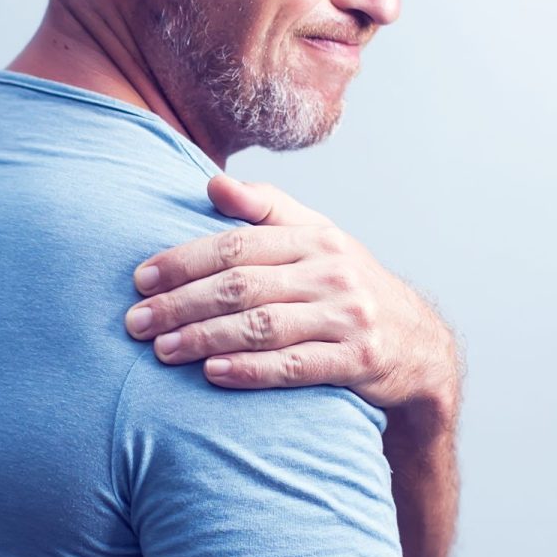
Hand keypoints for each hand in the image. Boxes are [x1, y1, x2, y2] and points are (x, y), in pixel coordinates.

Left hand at [125, 175, 458, 410]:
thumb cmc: (347, 287)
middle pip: (243, 284)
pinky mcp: (359, 360)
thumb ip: (266, 210)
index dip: (185, 261)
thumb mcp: (317, 239)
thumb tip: (212, 182)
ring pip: (263, 325)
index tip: (141, 279)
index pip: (238, 243)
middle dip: (182, 303)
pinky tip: (213, 374)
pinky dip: (250, 370)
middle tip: (136, 322)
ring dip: (205, 338)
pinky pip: (295, 366)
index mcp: (316, 236)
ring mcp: (348, 316)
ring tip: (162, 351)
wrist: (419, 344)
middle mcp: (333, 271)